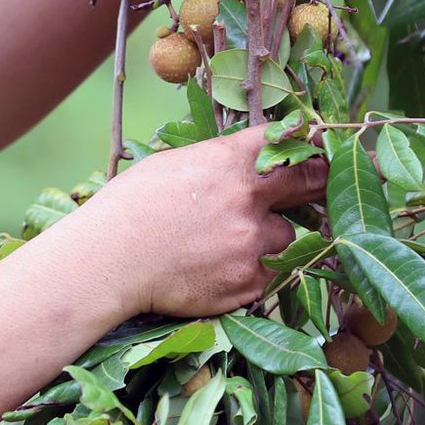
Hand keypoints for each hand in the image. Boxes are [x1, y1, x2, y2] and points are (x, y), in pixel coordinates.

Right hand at [69, 127, 327, 320]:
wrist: (108, 262)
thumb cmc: (129, 209)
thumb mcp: (171, 165)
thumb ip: (219, 163)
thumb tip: (246, 163)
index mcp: (228, 162)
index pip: (285, 141)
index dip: (305, 143)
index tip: (316, 148)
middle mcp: (247, 200)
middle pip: (306, 185)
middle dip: (312, 184)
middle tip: (315, 185)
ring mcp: (250, 244)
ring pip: (285, 237)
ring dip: (268, 238)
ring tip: (228, 243)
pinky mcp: (248, 283)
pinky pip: (269, 273)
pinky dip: (253, 270)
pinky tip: (218, 267)